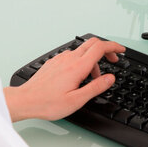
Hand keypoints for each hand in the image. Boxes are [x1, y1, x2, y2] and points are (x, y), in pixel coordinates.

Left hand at [4, 38, 125, 121]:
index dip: (114, 47)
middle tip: (113, 61)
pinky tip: (78, 76)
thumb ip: (96, 87)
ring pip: (82, 51)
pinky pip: (72, 56)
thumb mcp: (77, 100)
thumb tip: (110, 78)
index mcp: (77, 67)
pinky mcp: (54, 62)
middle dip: (106, 50)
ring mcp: (60, 59)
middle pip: (92, 43)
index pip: (100, 48)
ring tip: (92, 78)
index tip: (121, 51)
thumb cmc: (48, 103)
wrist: (26, 100)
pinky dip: (81, 62)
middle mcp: (69, 59)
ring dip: (92, 60)